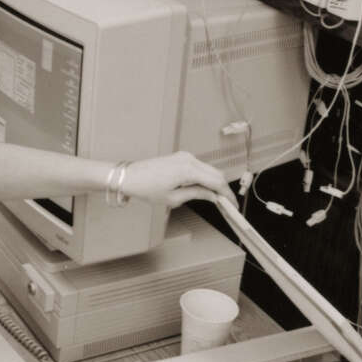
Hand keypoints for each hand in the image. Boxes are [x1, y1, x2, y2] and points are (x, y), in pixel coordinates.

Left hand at [122, 152, 236, 206]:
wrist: (129, 176)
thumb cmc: (146, 188)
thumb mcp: (173, 198)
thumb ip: (196, 195)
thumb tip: (212, 196)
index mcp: (188, 169)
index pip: (216, 181)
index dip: (226, 194)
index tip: (232, 205)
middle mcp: (189, 159)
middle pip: (216, 173)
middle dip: (223, 188)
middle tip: (227, 204)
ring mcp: (185, 156)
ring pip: (209, 170)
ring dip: (214, 183)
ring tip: (216, 199)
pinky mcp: (181, 157)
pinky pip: (200, 167)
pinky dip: (205, 178)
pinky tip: (204, 189)